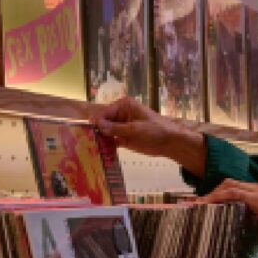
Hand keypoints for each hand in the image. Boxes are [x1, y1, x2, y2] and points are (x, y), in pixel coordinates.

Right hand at [91, 97, 205, 175]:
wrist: (169, 142)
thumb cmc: (155, 130)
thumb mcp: (135, 129)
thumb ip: (116, 128)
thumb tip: (97, 124)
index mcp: (124, 105)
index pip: (105, 112)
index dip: (97, 122)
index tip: (89, 131)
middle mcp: (120, 114)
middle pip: (103, 122)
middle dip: (97, 131)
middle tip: (88, 141)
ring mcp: (121, 126)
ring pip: (106, 132)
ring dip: (100, 139)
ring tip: (92, 148)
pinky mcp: (123, 138)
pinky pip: (111, 141)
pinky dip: (107, 146)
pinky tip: (101, 152)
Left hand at [204, 179, 257, 234]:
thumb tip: (254, 227)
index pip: (240, 188)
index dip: (225, 194)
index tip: (214, 203)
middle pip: (230, 183)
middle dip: (215, 192)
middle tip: (201, 203)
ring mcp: (257, 191)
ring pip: (228, 186)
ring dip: (212, 194)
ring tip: (198, 204)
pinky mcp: (255, 197)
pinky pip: (230, 193)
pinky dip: (216, 197)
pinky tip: (205, 204)